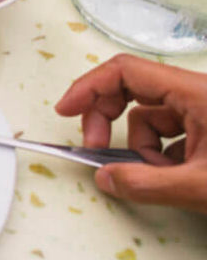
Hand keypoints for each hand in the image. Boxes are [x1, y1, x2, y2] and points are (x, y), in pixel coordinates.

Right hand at [54, 54, 206, 212]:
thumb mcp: (201, 187)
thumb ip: (148, 185)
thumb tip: (105, 179)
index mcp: (194, 92)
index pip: (125, 71)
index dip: (89, 88)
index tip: (66, 111)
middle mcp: (196, 93)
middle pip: (131, 91)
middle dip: (108, 121)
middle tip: (97, 151)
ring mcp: (203, 111)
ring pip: (150, 119)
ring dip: (144, 148)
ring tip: (165, 176)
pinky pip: (169, 134)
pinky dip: (162, 155)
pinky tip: (178, 176)